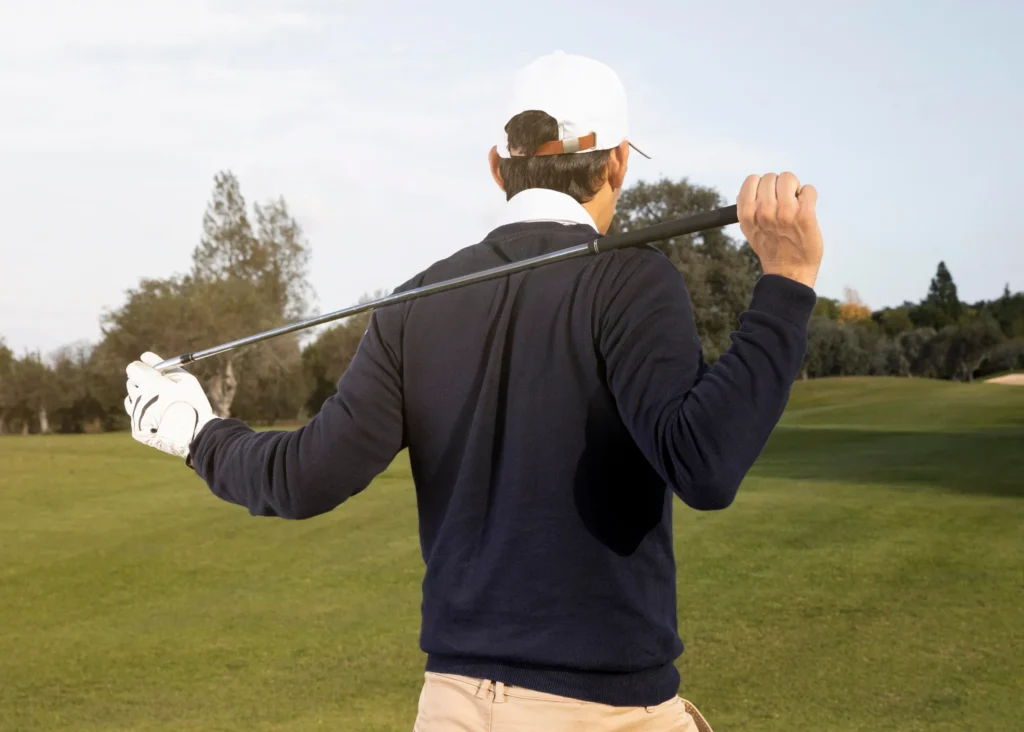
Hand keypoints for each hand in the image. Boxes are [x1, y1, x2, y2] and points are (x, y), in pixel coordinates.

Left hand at [124, 352, 217, 459]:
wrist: (195, 435)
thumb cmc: (193, 403)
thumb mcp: (185, 379)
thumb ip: (164, 365)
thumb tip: (145, 355)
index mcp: (150, 383)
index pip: (132, 368)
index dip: (144, 369)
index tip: (154, 373)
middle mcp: (138, 398)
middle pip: (131, 383)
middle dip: (143, 383)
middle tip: (160, 390)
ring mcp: (136, 415)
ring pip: (131, 400)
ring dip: (142, 399)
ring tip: (162, 406)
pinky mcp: (136, 430)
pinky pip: (136, 417)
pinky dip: (145, 415)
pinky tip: (161, 419)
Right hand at [737, 172, 822, 288]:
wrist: (789, 271)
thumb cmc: (771, 248)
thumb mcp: (749, 230)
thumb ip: (746, 210)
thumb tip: (747, 190)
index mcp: (748, 214)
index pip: (752, 180)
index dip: (761, 186)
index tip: (768, 197)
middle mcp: (764, 211)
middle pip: (771, 177)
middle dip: (778, 187)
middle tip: (783, 202)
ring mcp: (786, 212)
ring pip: (789, 178)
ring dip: (794, 188)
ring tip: (795, 203)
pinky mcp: (805, 215)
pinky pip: (808, 189)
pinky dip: (808, 195)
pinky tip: (806, 208)